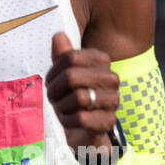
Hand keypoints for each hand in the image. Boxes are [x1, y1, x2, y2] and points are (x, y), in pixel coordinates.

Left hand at [45, 32, 118, 158]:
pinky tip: (70, 120)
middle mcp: (111, 78)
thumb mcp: (63, 74)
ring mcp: (112, 100)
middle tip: (53, 98)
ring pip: (78, 97)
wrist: (82, 129)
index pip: (69, 57)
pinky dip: (68, 121)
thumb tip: (59, 35)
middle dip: (55, 90)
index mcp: (101, 61)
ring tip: (63, 109)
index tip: (52, 81)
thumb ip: (61, 54)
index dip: (53, 72)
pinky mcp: (108, 121)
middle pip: (71, 76)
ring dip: (61, 106)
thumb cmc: (71, 96)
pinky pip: (82, 118)